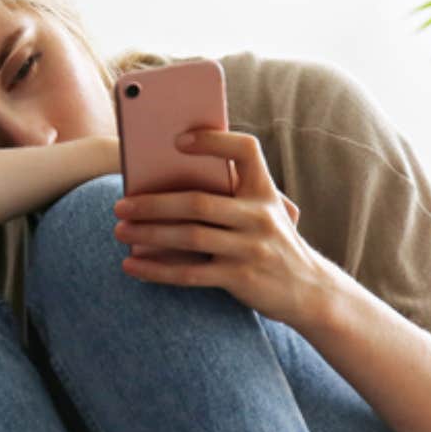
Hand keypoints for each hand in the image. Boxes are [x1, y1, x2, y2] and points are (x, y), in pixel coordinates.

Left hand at [111, 129, 338, 328]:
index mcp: (264, 191)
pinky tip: (132, 266)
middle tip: (120, 205)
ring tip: (120, 231)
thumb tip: (166, 186)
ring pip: (189, 236)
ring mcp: (251, 248)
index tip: (178, 140)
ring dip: (148, 234)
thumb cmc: (273, 244)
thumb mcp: (264, 213)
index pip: (244, 150)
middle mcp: (260, 216)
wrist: (310, 291)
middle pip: (198, 201)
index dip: (213, 140)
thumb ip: (232, 197)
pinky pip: (189, 273)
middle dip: (153, 203)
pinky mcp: (240, 278)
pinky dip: (156, 270)